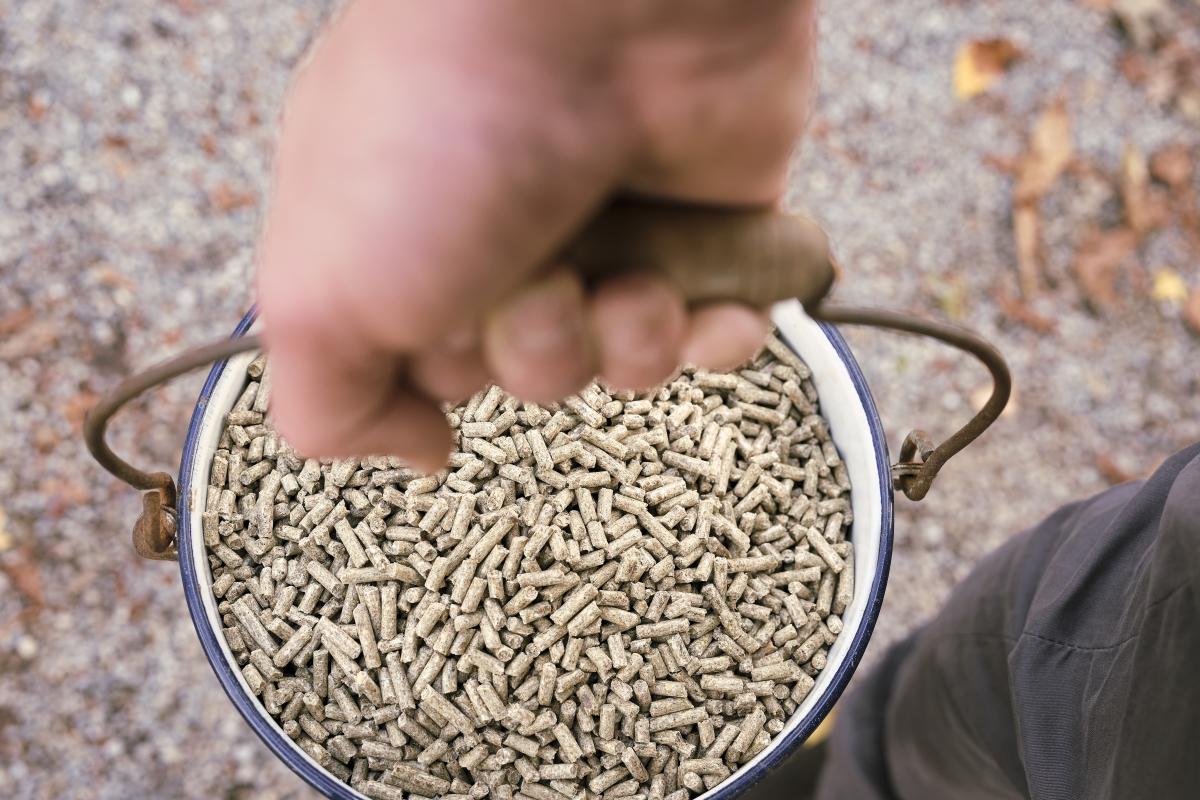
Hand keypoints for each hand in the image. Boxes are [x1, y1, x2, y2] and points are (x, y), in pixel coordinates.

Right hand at [258, 0, 816, 469]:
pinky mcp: (708, 221)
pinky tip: (697, 296)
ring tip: (621, 267)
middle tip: (532, 268)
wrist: (596, 9)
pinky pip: (719, 334)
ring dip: (622, 337)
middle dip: (536, 348)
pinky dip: (713, 333)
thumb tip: (420, 450)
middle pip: (531, 374)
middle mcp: (507, 234)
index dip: (439, 371)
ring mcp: (613, 225)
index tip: (431, 312)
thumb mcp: (315, 299)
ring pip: (625, 364)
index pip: (427, 369)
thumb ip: (329, 409)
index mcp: (403, 240)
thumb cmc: (438, 129)